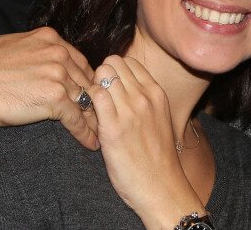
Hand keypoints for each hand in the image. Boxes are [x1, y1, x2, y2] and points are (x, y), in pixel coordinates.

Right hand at [0, 27, 98, 149]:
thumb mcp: (10, 45)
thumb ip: (33, 49)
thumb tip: (40, 54)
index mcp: (48, 38)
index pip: (78, 60)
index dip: (84, 79)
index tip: (88, 93)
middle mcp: (57, 52)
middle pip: (85, 79)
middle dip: (92, 99)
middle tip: (99, 115)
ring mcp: (57, 74)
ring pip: (85, 99)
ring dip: (92, 117)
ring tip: (99, 131)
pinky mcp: (55, 98)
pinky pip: (77, 118)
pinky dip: (84, 133)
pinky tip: (89, 142)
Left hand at [88, 56, 203, 226]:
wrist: (162, 189)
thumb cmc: (157, 156)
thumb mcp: (159, 117)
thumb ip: (143, 96)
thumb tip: (122, 82)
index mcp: (156, 92)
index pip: (128, 60)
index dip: (114, 70)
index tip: (110, 86)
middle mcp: (144, 96)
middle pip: (113, 62)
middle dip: (102, 74)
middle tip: (100, 95)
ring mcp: (129, 110)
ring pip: (102, 73)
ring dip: (94, 86)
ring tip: (95, 107)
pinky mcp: (113, 127)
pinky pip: (95, 95)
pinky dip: (88, 100)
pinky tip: (92, 117)